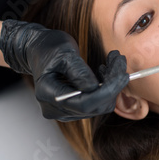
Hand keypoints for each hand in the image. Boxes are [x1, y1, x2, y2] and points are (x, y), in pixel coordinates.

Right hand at [0, 20, 128, 120]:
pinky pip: (96, 103)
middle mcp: (55, 109)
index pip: (84, 103)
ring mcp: (64, 111)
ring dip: (111, 85)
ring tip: (113, 61)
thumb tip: (95, 87)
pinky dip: (106, 87)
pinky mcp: (73, 108)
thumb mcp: (64, 52)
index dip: (107, 91)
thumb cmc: (48, 48)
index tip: (122, 74)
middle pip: (94, 106)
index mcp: (48, 94)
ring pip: (99, 106)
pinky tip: (104, 70)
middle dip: (113, 85)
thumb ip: (79, 71)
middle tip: (119, 60)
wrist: (37, 50)